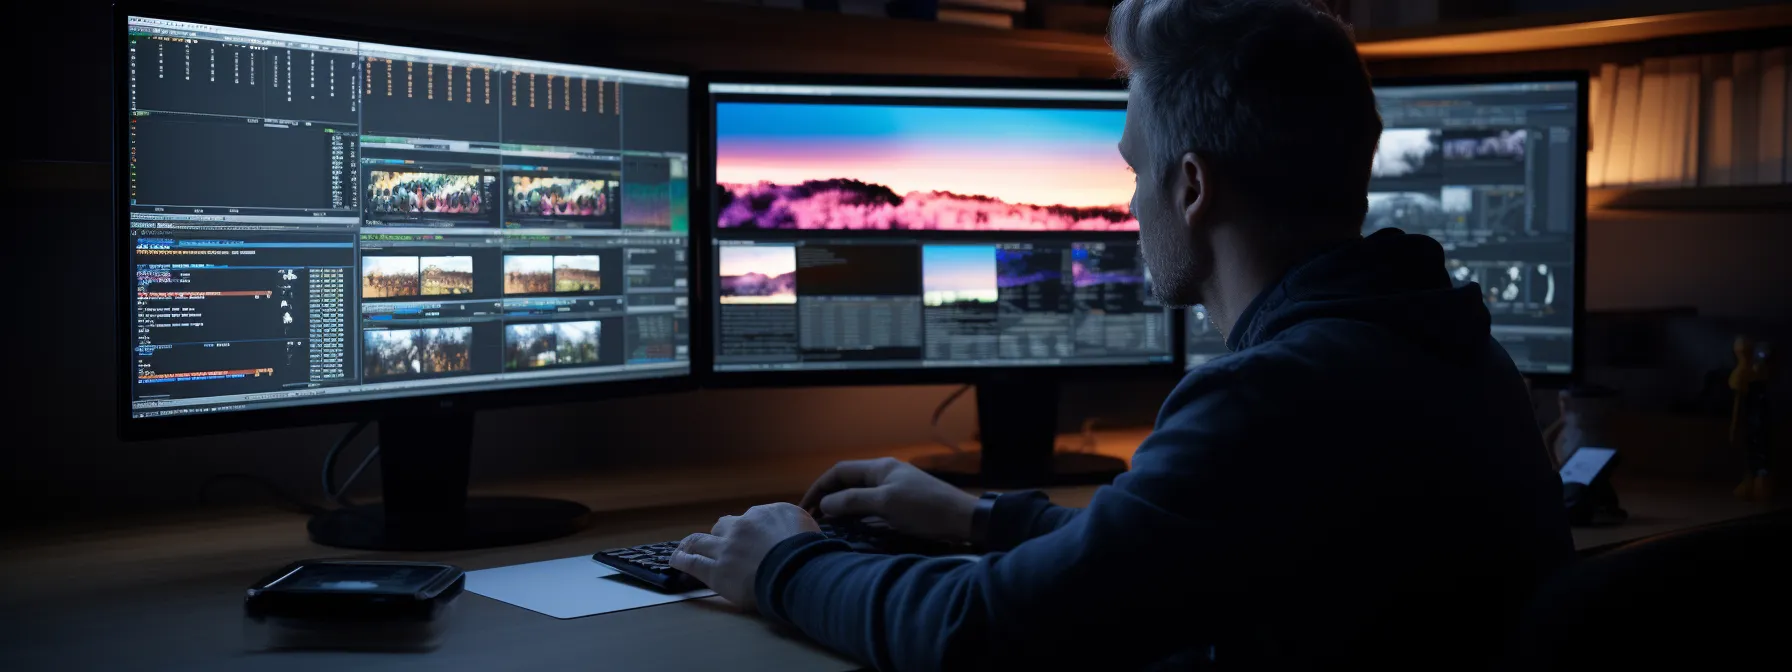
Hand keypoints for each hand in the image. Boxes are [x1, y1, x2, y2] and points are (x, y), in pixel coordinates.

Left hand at [669, 502, 818, 609]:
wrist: (797, 569)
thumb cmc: (808, 551)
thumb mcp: (808, 524)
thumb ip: (794, 522)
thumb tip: (792, 527)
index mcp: (767, 513)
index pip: (753, 518)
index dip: (751, 529)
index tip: (751, 537)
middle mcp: (743, 525)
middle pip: (725, 525)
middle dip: (722, 533)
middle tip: (721, 542)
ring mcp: (727, 548)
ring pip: (702, 541)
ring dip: (693, 543)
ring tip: (686, 546)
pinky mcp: (716, 570)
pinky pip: (692, 562)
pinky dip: (682, 560)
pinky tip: (675, 560)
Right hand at [799, 457, 979, 541]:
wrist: (963, 519)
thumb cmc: (925, 508)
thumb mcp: (886, 504)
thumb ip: (853, 501)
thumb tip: (826, 504)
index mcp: (879, 468)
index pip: (839, 472)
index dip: (819, 488)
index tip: (805, 507)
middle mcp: (884, 475)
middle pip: (847, 483)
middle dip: (828, 499)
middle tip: (812, 520)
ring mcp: (894, 490)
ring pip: (859, 497)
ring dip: (842, 510)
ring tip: (827, 527)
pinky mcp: (902, 506)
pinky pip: (871, 508)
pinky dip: (858, 517)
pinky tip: (852, 530)